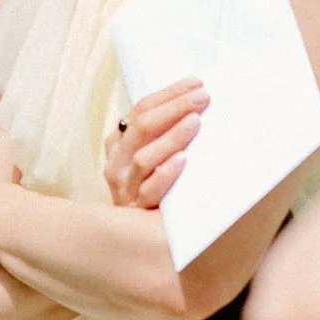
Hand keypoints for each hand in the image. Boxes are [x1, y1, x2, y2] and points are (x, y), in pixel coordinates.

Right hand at [103, 80, 206, 213]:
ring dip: (171, 137)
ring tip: (194, 122)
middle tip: (202, 97)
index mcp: (119, 143)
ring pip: (144, 157)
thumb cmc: (152, 186)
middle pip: (142, 128)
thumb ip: (164, 133)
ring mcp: (125, 187)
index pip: (141, 109)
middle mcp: (118, 162)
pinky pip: (149, 190)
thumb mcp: (151, 155)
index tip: (196, 83)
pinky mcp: (137, 210)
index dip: (168, 94)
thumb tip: (198, 102)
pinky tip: (182, 161)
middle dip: (173, 108)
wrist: (135, 235)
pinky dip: (166, 174)